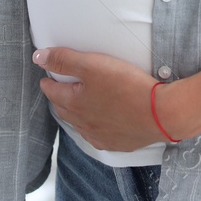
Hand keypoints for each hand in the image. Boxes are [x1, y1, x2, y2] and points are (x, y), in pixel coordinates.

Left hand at [35, 46, 196, 150]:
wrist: (161, 114)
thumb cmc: (128, 87)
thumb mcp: (93, 65)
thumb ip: (65, 60)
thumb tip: (38, 58)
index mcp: (73, 104)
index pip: (52, 91)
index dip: (48, 81)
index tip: (47, 76)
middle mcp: (83, 124)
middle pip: (64, 109)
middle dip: (59, 97)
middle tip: (60, 88)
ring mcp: (100, 136)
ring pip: (80, 124)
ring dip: (76, 113)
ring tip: (78, 104)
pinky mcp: (117, 143)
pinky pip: (98, 136)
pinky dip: (94, 127)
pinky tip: (100, 123)